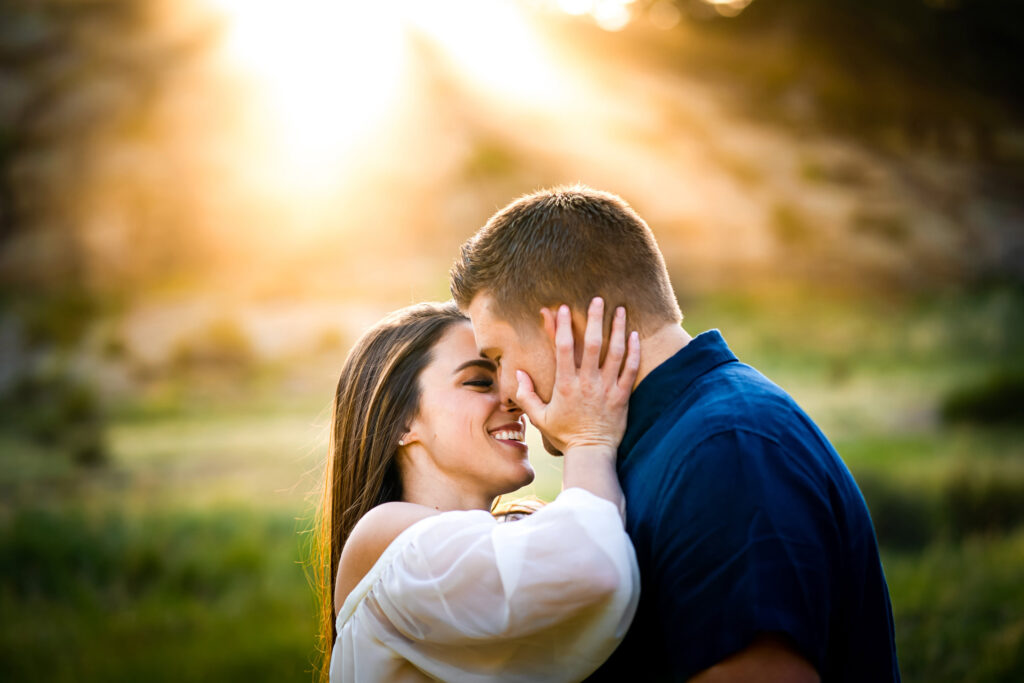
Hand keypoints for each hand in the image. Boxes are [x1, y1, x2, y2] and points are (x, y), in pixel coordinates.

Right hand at [515, 297, 639, 454]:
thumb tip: (519, 373)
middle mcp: (587, 383)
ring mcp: (607, 389)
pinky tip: (635, 336)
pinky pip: (630, 370)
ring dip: (618, 329)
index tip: (562, 308)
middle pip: (592, 344)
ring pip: (614, 353)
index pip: (564, 349)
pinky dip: (633, 352)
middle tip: (598, 299)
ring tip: (620, 310)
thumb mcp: (539, 417)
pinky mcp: (622, 396)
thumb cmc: (565, 435)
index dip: (563, 326)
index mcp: (565, 385)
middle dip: (594, 319)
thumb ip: (526, 395)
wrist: (591, 453)